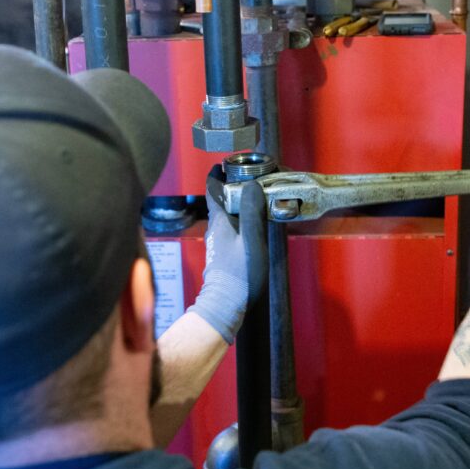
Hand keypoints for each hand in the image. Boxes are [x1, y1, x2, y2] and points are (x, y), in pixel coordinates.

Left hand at [187, 167, 250, 343]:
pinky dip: (240, 219)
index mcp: (219, 221)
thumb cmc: (240, 275)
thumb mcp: (252, 241)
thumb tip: (252, 185)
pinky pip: (231, 228)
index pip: (212, 187)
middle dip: (232, 186)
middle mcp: (215, 228)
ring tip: (257, 198)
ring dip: (237, 203)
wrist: (226, 306)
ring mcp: (218, 241)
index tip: (229, 162)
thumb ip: (253, 213)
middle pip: (220, 199)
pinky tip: (254, 226)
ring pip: (226, 214)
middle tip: (250, 177)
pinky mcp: (223, 253)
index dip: (218, 173)